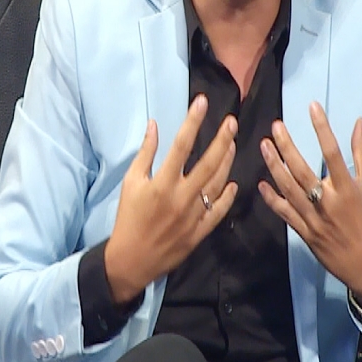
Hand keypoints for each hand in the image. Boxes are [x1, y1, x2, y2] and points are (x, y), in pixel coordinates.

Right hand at [104, 95, 237, 302]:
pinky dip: (227, 196)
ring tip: (233, 144)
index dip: (193, 122)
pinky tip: (233, 183)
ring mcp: (193, 216)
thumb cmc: (129, 217)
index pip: (181, 145)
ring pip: (217, 185)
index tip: (202, 102)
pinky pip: (219, 211)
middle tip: (232, 122)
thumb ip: (145, 153)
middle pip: (207, 164)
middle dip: (221, 140)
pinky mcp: (200, 231)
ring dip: (227, 163)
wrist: (132, 259)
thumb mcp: (131, 183)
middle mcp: (181, 197)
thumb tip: (155, 125)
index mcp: (162, 183)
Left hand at [258, 102, 361, 305]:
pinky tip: (261, 182)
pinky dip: (272, 198)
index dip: (322, 128)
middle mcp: (329, 202)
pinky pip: (284, 212)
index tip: (312, 106)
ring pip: (289, 189)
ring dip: (274, 166)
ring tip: (264, 145)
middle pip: (303, 170)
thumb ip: (361, 154)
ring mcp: (313, 218)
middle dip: (288, 147)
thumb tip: (358, 122)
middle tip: (276, 126)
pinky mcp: (303, 232)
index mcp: (348, 189)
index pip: (333, 153)